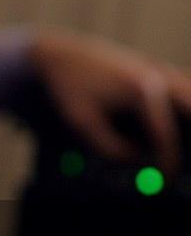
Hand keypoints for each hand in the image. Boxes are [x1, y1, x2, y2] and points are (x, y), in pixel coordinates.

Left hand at [30, 30, 190, 175]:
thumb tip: (137, 159)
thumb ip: (111, 146)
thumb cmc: (68, 86)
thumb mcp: (83, 122)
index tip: (162, 180)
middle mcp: (157, 76)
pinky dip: (184, 101)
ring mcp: (157, 67)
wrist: (58, 54)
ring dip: (188, 117)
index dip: (167, 162)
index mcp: (142, 90)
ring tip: (181, 142)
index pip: (165, 135)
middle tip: (179, 163)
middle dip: (189, 140)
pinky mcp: (153, 65)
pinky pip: (181, 84)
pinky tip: (178, 118)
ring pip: (190, 92)